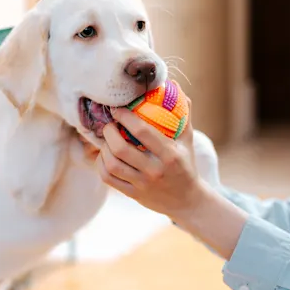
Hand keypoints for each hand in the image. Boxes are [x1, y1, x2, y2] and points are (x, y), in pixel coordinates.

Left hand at [96, 102, 208, 221]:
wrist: (187, 201)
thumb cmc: (186, 165)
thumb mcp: (188, 140)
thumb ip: (183, 114)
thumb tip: (175, 87)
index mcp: (170, 155)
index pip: (142, 131)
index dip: (125, 117)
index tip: (117, 109)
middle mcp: (155, 170)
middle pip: (120, 149)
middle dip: (109, 132)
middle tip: (109, 124)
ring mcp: (142, 184)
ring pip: (112, 164)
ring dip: (104, 148)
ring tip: (106, 139)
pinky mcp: (133, 195)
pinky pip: (108, 178)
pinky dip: (101, 164)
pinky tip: (105, 155)